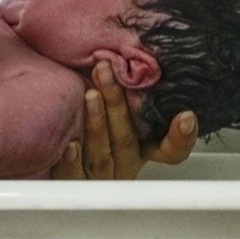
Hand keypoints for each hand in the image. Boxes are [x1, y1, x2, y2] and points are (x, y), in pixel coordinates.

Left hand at [51, 61, 197, 178]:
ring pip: (102, 157)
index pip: (170, 150)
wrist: (53, 148)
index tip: (185, 116)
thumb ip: (126, 91)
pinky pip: (73, 177)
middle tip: (105, 72)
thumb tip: (121, 53)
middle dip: (117, 106)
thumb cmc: (90, 120)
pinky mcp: (72, 185)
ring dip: (97, 124)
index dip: (180, 137)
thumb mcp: (114, 108)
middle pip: (126, 142)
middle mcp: (122, 165)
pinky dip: (72, 161)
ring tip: (90, 96)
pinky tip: (70, 144)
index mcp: (140, 149)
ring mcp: (98, 179)